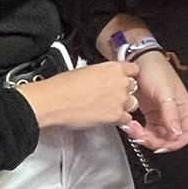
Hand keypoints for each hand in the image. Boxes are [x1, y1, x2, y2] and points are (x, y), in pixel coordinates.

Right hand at [19, 61, 140, 130]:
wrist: (54, 100)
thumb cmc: (63, 86)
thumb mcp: (86, 70)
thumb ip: (101, 74)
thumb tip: (102, 79)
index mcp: (113, 68)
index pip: (133, 70)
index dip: (128, 76)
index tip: (125, 80)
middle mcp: (120, 82)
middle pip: (133, 88)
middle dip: (124, 92)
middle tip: (111, 97)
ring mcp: (120, 99)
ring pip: (132, 104)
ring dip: (123, 106)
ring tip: (107, 108)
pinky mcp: (116, 115)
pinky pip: (126, 119)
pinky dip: (119, 120)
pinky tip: (107, 118)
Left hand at [129, 50, 187, 151]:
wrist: (139, 59)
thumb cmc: (156, 70)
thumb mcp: (164, 92)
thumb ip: (171, 113)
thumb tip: (176, 133)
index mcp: (184, 109)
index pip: (186, 134)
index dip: (175, 144)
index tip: (160, 146)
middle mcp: (175, 114)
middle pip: (170, 138)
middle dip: (155, 141)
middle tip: (140, 135)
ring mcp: (162, 115)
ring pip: (157, 136)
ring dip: (144, 137)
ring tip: (132, 128)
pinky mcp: (150, 114)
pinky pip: (147, 130)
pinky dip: (139, 131)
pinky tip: (131, 125)